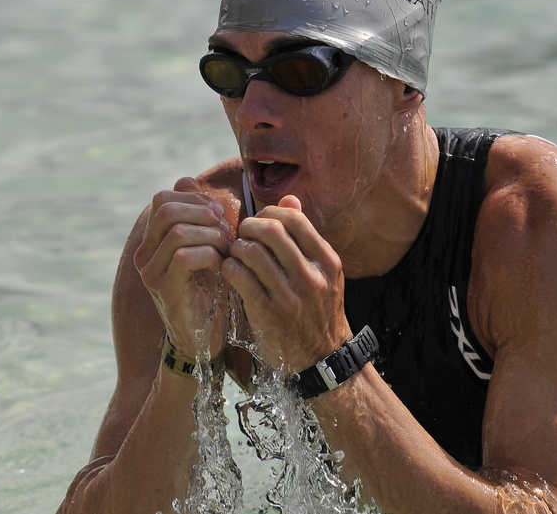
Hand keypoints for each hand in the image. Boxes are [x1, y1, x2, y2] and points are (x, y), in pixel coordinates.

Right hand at [134, 177, 233, 359]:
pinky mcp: (164, 289)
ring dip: (210, 234)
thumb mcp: (207, 247)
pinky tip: (222, 265)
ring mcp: (151, 271)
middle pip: (165, 207)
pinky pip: (184, 256)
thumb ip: (198, 215)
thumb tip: (188, 181)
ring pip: (177, 230)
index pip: (163, 197)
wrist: (202, 339)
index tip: (219, 214)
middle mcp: (144, 252)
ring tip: (228, 246)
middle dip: (202, 211)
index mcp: (152, 239)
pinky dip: (210, 254)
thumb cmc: (209, 291)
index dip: (195, 198)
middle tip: (225, 228)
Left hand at [221, 195, 350, 371]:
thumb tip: (289, 199)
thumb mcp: (322, 273)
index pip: (294, 218)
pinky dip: (229, 267)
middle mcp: (311, 277)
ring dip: (236, 247)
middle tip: (241, 234)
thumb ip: (304, 237)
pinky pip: (239, 277)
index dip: (269, 212)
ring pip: (252, 252)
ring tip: (234, 253)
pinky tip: (229, 270)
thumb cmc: (317, 309)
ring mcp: (290, 297)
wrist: (321, 358)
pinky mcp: (267, 313)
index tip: (259, 221)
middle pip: (271, 230)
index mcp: (327, 261)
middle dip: (248, 226)